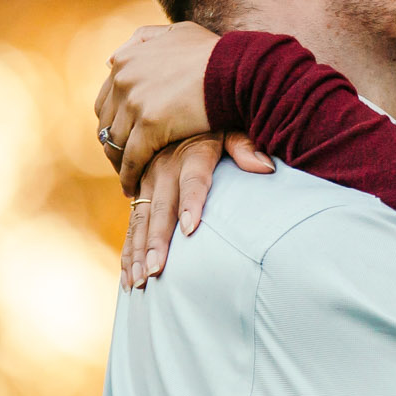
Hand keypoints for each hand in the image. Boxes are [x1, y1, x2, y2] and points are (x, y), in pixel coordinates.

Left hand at [95, 21, 243, 194]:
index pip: (107, 99)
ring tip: (127, 176)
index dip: (114, 120)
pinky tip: (132, 188)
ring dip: (119, 162)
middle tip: (123, 160)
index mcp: (126, 60)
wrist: (238, 69)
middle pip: (108, 122)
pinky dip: (129, 176)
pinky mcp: (150, 126)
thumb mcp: (176, 32)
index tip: (123, 135)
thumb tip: (111, 60)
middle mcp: (124, 79)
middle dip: (114, 142)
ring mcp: (135, 102)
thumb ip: (143, 40)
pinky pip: (132, 158)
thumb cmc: (214, 53)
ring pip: (117, 142)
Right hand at [121, 131, 272, 288]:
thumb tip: (267, 167)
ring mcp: (147, 181)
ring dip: (138, 252)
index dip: (191, 203)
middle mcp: (165, 168)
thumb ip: (244, 147)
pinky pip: (131, 225)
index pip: (194, 181)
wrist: (175, 114)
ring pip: (141, 220)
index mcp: (192, 154)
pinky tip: (127, 278)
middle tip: (155, 270)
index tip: (191, 228)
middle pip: (161, 208)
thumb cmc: (211, 127)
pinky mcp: (138, 192)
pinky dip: (128, 251)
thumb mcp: (230, 129)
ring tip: (139, 281)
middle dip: (157, 241)